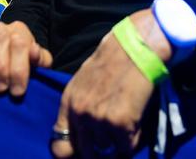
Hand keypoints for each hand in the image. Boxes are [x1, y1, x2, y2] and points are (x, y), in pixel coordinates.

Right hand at [0, 16, 51, 95]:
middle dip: (0, 65)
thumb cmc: (18, 67)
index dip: (19, 68)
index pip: (21, 43)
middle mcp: (1, 27)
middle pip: (0, 35)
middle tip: (0, 87)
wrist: (3, 59)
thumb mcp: (35, 65)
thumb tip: (33, 52)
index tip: (17, 91)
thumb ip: (41, 60)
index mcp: (20, 32)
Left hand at [50, 9, 169, 158]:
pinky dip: (134, 138)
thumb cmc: (114, 60)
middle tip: (113, 136)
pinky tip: (137, 119)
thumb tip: (83, 132)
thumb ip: (79, 105)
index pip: (59, 146)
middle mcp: (80, 113)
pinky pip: (127, 146)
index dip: (72, 152)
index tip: (86, 148)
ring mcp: (99, 119)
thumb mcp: (85, 80)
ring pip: (108, 150)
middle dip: (100, 149)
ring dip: (118, 141)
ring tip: (127, 121)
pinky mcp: (120, 123)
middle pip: (86, 153)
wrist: (136, 47)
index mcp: (69, 102)